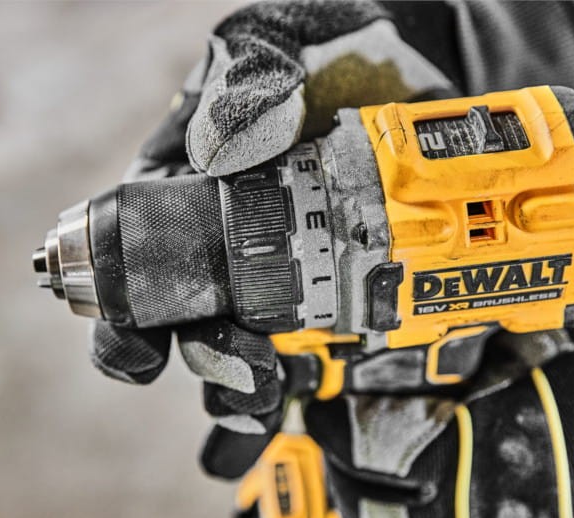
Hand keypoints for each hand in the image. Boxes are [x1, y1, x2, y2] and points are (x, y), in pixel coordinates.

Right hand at [90, 0, 455, 478]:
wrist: (445, 62)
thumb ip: (247, 76)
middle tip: (244, 376)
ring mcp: (294, 275)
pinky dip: (312, 398)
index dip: (128, 312)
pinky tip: (307, 419)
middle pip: (195, 321)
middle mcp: (235, 240)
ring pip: (250, 349)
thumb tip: (215, 149)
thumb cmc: (350, 43)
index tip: (138, 351)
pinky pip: (326, 355)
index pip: (141, 257)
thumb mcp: (289, 41)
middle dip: (206, 361)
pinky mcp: (355, 299)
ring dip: (246, 394)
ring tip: (268, 405)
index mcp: (195, 187)